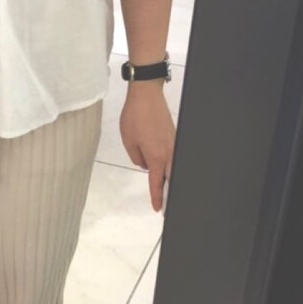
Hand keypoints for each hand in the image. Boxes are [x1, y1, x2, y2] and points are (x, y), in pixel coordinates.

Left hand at [120, 84, 175, 212]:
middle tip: (168, 205)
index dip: (158, 197)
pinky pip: (174, 155)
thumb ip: (136, 158)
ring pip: (174, 166)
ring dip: (171, 178)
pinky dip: (171, 164)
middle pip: (172, 178)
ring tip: (167, 189)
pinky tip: (165, 167)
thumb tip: (145, 164)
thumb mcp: (128, 141)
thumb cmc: (135, 116)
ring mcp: (173, 143)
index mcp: (156, 156)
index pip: (157, 182)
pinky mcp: (174, 135)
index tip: (159, 209)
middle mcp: (168, 152)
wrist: (147, 94)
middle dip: (170, 192)